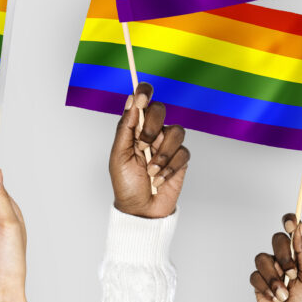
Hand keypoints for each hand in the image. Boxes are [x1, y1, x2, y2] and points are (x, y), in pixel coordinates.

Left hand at [110, 82, 189, 217]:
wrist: (140, 209)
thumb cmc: (126, 183)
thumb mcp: (119, 155)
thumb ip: (126, 128)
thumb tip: (131, 101)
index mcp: (135, 128)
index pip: (142, 101)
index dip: (144, 92)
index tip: (141, 95)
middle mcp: (152, 132)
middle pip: (161, 110)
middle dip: (151, 128)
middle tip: (142, 146)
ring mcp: (167, 145)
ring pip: (176, 131)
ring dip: (161, 153)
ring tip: (150, 170)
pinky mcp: (181, 160)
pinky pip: (183, 153)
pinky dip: (169, 168)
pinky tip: (159, 179)